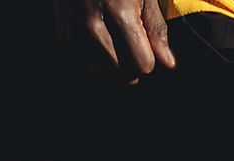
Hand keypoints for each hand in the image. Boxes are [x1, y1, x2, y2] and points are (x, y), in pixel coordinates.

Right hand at [56, 0, 174, 84]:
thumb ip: (155, 27)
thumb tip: (169, 63)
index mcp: (118, 12)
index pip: (143, 65)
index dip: (148, 55)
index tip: (144, 39)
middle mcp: (92, 26)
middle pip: (125, 75)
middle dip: (132, 62)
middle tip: (130, 38)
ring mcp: (74, 32)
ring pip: (106, 75)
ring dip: (115, 63)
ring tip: (115, 36)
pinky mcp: (64, 37)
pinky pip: (89, 66)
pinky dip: (98, 56)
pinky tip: (99, 33)